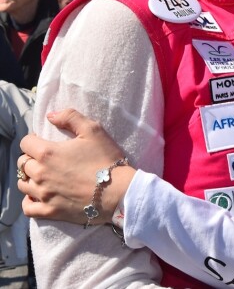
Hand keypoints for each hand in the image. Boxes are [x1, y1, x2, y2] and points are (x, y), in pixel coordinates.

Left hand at [18, 108, 135, 223]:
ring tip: (44, 175)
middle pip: (22, 163)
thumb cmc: (106, 158)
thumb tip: (50, 116)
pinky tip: (39, 194)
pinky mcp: (49, 211)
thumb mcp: (93, 130)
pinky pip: (27, 207)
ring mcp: (43, 195)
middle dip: (32, 157)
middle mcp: (40, 174)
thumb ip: (70, 117)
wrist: (117, 191)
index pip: (26, 143)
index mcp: (48, 153)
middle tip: (47, 158)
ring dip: (30, 177)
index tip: (44, 141)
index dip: (34, 139)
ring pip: (23, 184)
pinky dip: (29, 200)